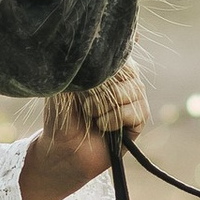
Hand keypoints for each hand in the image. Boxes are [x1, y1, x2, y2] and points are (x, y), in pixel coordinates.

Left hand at [19, 63, 145, 199]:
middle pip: (129, 70)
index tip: (100, 73)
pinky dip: (115, 118)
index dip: (113, 60)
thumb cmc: (61, 118)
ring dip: (106, 104)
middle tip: (85, 104)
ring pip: (133, 90)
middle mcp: (123, 82)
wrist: (62, 150)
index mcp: (106, 70)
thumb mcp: (65, 86)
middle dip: (104, 86)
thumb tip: (98, 49)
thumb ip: (79, 66)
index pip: (121, 53)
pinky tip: (102, 126)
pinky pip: (136, 111)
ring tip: (91, 115)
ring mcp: (133, 100)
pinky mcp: (138, 121)